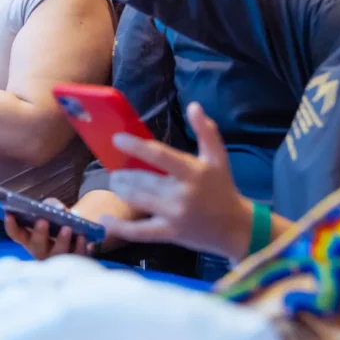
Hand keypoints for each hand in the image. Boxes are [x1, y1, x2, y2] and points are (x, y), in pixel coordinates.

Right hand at [4, 198, 92, 259]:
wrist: (78, 233)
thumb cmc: (57, 222)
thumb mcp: (51, 211)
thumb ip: (51, 205)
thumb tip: (58, 208)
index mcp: (29, 238)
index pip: (16, 234)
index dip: (11, 226)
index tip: (9, 215)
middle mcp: (39, 251)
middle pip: (36, 245)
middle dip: (39, 234)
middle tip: (43, 221)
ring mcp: (56, 259)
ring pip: (57, 254)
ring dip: (61, 241)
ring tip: (67, 228)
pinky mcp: (73, 263)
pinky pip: (76, 256)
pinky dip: (80, 246)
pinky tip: (82, 237)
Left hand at [105, 103, 251, 259]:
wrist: (236, 228)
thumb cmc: (223, 188)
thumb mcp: (218, 158)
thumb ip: (206, 131)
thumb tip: (194, 106)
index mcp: (192, 172)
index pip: (159, 155)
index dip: (136, 146)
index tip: (116, 139)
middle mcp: (181, 193)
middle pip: (143, 180)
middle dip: (123, 174)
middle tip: (114, 169)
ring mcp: (174, 215)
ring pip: (138, 201)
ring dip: (121, 190)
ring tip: (114, 183)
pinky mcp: (169, 234)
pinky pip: (140, 232)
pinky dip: (120, 227)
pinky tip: (104, 219)